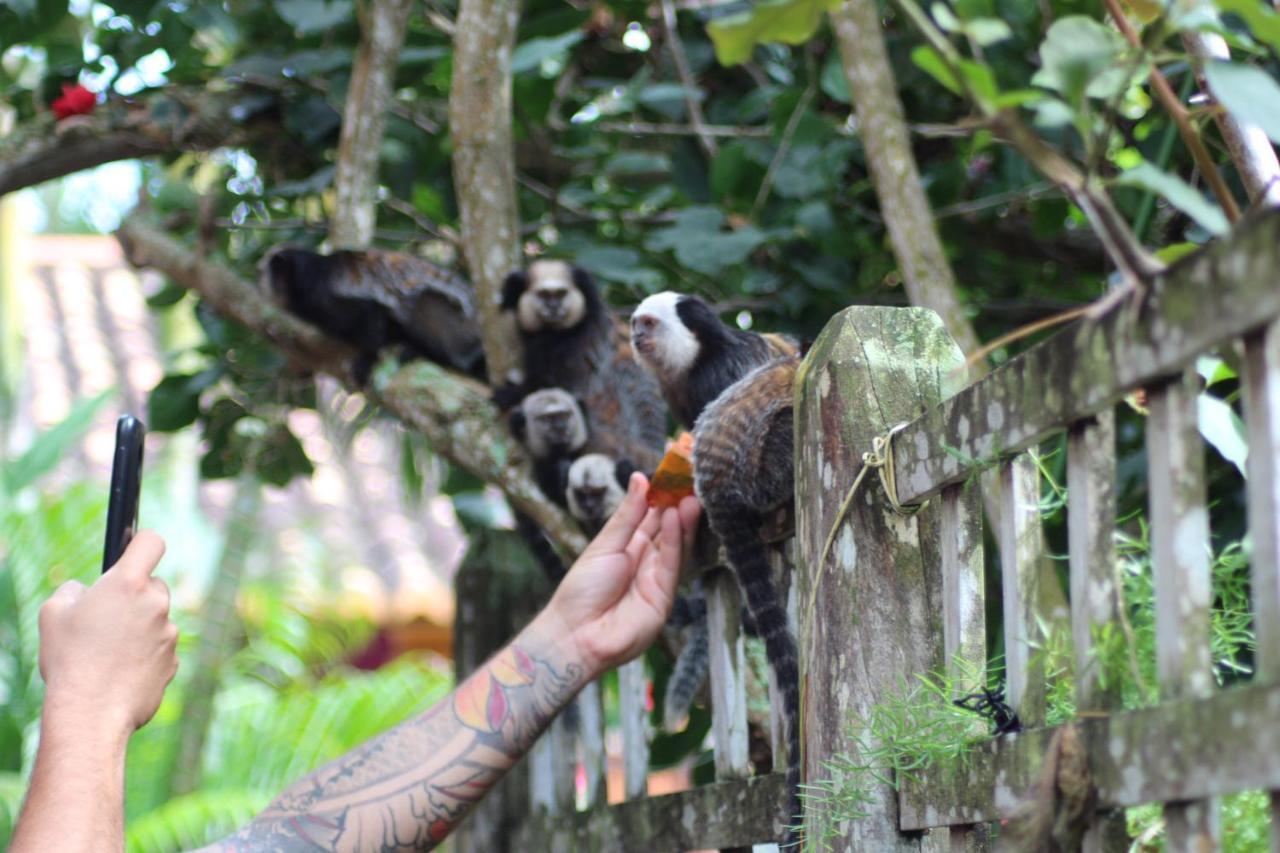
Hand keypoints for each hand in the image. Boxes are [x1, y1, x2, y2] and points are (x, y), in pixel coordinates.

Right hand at [38, 531, 177, 738]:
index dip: (141, 543)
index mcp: (128, 584)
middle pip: (153, 585)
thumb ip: (74, 590)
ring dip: (139, 628)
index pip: (150, 542)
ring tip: (107, 653)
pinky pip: (159, 648)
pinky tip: (119, 672)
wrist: (91, 712)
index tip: (133, 550)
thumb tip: (86, 590)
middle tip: (106, 618)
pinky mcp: (174, 661)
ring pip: (157, 619)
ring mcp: (169, 633)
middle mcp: (156, 604)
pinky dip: (145, 655)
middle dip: (135, 595)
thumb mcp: (53, 613)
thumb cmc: (69, 659)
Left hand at [539, 473, 700, 677]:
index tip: (676, 469)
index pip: (653, 513)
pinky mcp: (665, 596)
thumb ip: (627, 514)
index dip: (665, 492)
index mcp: (630, 544)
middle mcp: (648, 559)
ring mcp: (658, 578)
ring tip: (690, 497)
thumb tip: (640, 478)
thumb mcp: (604, 544)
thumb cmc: (581, 590)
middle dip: (681, 503)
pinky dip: (677, 540)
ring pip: (678, 544)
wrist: (574, 635)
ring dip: (685, 521)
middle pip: (670, 527)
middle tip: (692, 479)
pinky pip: (673, 563)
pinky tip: (677, 518)